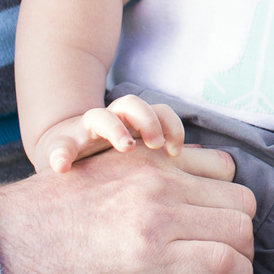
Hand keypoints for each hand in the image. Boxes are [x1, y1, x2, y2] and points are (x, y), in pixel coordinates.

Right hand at [0, 142, 253, 273]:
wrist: (0, 245)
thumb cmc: (41, 222)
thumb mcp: (94, 178)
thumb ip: (136, 180)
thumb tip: (170, 205)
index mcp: (144, 160)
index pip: (223, 167)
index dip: (226, 200)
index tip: (217, 225)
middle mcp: (158, 180)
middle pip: (240, 200)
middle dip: (240, 231)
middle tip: (228, 256)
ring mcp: (156, 216)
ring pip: (240, 231)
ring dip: (242, 257)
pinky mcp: (151, 258)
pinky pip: (224, 263)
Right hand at [33, 93, 184, 174]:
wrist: (64, 155)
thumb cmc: (110, 161)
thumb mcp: (142, 158)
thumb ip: (168, 154)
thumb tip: (215, 162)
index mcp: (134, 126)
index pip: (159, 112)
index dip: (171, 126)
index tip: (176, 150)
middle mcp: (111, 122)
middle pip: (132, 105)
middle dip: (147, 120)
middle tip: (155, 143)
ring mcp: (85, 132)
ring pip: (100, 116)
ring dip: (114, 128)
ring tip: (125, 147)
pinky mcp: (61, 146)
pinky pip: (59, 147)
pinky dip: (59, 155)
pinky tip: (62, 168)